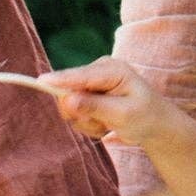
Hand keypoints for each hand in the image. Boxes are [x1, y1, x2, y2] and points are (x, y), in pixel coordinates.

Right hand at [40, 59, 175, 147]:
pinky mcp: (87, 94)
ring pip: (69, 106)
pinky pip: (74, 113)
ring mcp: (91, 83)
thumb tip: (67, 100)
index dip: (60, 80)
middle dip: (82, 114)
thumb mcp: (123, 114)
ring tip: (107, 124)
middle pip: (69, 91)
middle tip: (101, 125)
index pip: (80, 76)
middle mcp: (98, 71)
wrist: (155, 125)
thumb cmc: (145, 117)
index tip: (41, 81)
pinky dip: (87, 124)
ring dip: (86, 122)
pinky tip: (104, 124)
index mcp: (111, 70)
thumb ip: (94, 107)